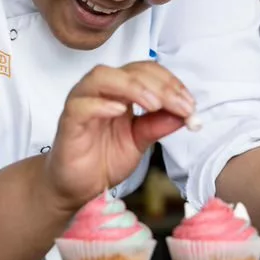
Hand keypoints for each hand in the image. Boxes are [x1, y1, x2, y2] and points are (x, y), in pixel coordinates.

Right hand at [43, 62, 193, 209]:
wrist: (79, 188)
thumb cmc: (105, 159)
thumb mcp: (140, 141)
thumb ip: (159, 124)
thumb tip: (187, 113)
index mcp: (120, 90)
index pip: (147, 71)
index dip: (171, 83)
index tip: (190, 105)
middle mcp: (101, 90)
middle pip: (130, 71)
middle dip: (160, 86)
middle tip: (181, 106)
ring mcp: (82, 102)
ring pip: (103, 77)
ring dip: (132, 87)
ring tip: (154, 104)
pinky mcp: (69, 120)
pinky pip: (82, 104)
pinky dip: (101, 104)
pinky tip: (120, 111)